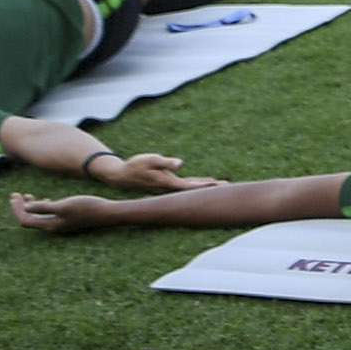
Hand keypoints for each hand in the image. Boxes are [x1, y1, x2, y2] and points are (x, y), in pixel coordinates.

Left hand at [9, 192, 110, 232]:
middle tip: (15, 195)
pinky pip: (48, 215)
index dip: (17, 209)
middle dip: (21, 207)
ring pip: (38, 217)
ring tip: (26, 195)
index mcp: (49, 225)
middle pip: (29, 219)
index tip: (13, 196)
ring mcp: (59, 224)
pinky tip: (45, 200)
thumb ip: (43, 207)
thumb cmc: (85, 207)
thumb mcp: (63, 205)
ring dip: (30, 207)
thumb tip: (26, 208)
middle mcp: (52, 227)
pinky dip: (42, 207)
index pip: (25, 219)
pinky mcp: (66, 219)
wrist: (105, 212)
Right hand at [85, 151, 216, 191]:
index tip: (219, 185)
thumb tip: (181, 163)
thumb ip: (165, 162)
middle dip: (210, 188)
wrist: (121, 175)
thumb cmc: (136, 165)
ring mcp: (168, 187)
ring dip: (205, 187)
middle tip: (229, 187)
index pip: (191, 186)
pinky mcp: (166, 184)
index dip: (205, 186)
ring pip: (191, 188)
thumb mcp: (151, 159)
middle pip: (194, 190)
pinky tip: (205, 183)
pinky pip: (186, 185)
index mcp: (168, 183)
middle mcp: (170, 188)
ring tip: (222, 185)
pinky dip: (196, 184)